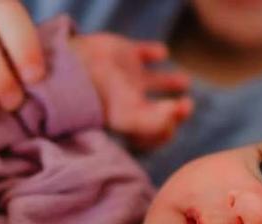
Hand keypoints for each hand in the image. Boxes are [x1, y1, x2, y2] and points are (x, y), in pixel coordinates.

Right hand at [71, 34, 192, 149]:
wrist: (74, 69)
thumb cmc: (101, 99)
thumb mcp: (129, 119)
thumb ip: (157, 122)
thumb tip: (176, 113)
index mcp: (131, 119)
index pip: (154, 132)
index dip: (169, 128)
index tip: (177, 116)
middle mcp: (130, 100)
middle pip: (158, 110)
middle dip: (176, 111)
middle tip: (186, 105)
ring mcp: (128, 77)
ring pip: (153, 82)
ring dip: (170, 82)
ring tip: (184, 82)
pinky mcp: (125, 53)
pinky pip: (144, 52)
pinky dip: (155, 52)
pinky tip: (161, 53)